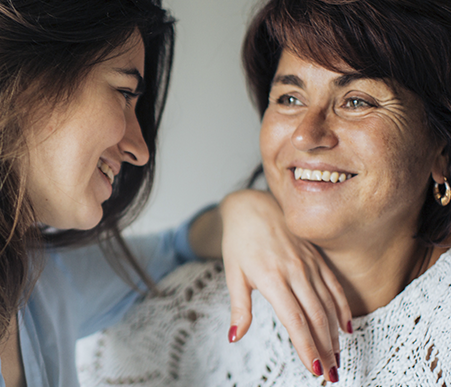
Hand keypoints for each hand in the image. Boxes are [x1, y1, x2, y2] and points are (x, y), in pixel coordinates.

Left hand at [219, 189, 350, 381]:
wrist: (252, 207)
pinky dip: (342, 309)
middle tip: (330, 374)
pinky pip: (334, 287)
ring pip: (328, 305)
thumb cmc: (239, 242)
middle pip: (316, 317)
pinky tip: (346, 328)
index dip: (306, 346)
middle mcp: (296, 272)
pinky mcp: (317, 259)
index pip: (295, 320)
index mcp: (272, 278)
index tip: (313, 367)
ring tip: (337, 359)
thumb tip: (235, 336)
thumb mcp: (233, 275)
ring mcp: (309, 265)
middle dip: (325, 349)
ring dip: (335, 335)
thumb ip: (239, 308)